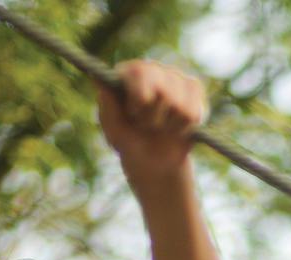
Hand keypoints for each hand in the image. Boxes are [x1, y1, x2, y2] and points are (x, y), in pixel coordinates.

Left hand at [97, 60, 204, 193]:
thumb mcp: (113, 128)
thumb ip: (107, 104)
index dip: (140, 100)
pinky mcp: (194, 90)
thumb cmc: (129, 141)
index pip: (141, 73)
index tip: (134, 114)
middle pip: (164, 92)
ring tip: (160, 126)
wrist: (152, 160)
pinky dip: (184, 127)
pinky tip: (175, 127)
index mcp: (128, 72)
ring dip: (169, 125)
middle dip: (154, 117)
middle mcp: (152, 69)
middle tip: (146, 124)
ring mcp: (175, 77)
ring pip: (181, 106)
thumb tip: (97, 77)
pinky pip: (194, 113)